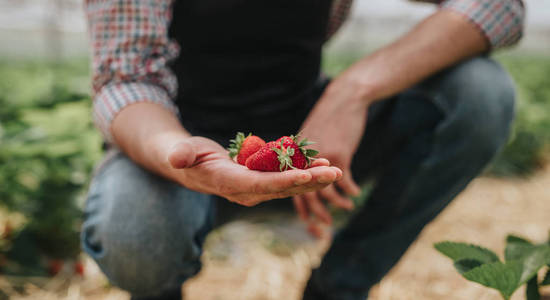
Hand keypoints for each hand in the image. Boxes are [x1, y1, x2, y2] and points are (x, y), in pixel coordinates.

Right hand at [166, 136, 342, 206]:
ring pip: (289, 186)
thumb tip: (176, 158)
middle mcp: (246, 192)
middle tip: (335, 172)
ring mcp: (256, 190)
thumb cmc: (187, 156)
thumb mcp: (182, 152)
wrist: (192, 168)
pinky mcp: (263, 183)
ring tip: (336, 169)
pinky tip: (323, 164)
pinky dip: (306, 173)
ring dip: (314, 179)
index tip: (305, 176)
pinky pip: (287, 180)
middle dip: (310, 181)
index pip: (260, 184)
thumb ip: (181, 154)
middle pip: (282, 188)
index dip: (283, 181)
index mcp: (229, 184)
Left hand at [293, 75, 370, 235]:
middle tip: (324, 228)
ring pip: (325, 191)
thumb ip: (306, 155)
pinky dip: (349, 189)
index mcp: (295, 158)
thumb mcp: (313, 136)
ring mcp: (321, 160)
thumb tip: (306, 174)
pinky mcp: (339, 155)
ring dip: (337, 203)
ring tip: (347, 207)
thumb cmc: (329, 118)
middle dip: (316, 214)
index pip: (292, 189)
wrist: (344, 100)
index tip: (308, 224)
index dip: (300, 208)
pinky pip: (343, 181)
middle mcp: (304, 161)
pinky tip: (354, 192)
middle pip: (305, 195)